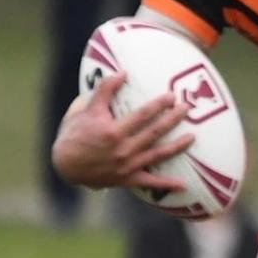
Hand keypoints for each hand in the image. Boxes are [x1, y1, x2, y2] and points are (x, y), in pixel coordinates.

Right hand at [51, 71, 192, 190]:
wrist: (65, 166)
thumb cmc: (74, 134)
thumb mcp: (85, 109)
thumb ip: (104, 90)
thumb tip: (122, 72)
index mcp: (112, 131)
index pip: (142, 115)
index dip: (158, 105)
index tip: (171, 96)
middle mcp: (122, 149)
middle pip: (154, 132)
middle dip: (172, 119)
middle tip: (187, 109)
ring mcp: (127, 166)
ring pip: (157, 155)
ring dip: (177, 146)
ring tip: (192, 137)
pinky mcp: (127, 179)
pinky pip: (150, 182)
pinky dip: (167, 184)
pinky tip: (183, 185)